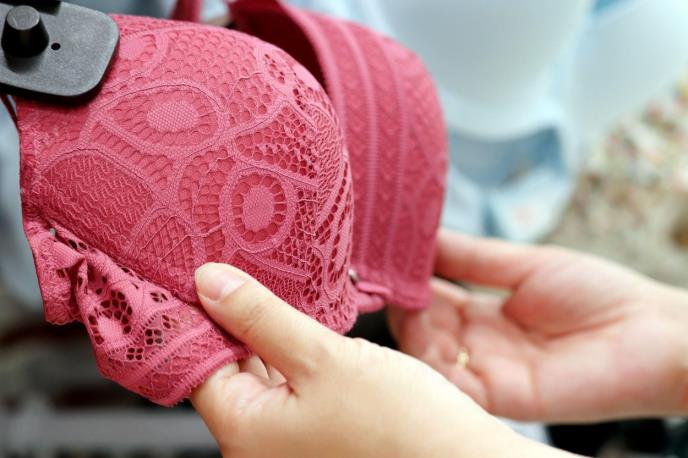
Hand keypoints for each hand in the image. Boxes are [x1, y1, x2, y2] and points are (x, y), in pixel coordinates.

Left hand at [191, 263, 574, 457]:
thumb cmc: (402, 428)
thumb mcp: (324, 358)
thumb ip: (262, 317)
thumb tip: (209, 283)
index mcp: (245, 434)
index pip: (196, 362)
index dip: (194, 313)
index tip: (197, 270)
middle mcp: (259, 447)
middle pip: (226, 367)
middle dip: (232, 316)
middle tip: (237, 264)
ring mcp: (289, 443)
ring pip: (259, 373)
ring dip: (263, 331)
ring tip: (269, 282)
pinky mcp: (317, 433)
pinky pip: (287, 385)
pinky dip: (288, 352)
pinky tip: (299, 320)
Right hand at [389, 229, 687, 421]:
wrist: (652, 332)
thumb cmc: (599, 293)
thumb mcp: (526, 264)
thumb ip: (471, 256)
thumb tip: (422, 235)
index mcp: (482, 313)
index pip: (428, 300)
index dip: (405, 281)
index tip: (382, 257)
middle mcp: (477, 344)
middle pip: (420, 328)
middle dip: (401, 303)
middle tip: (383, 277)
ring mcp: (486, 371)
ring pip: (426, 356)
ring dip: (409, 327)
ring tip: (401, 298)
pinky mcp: (501, 396)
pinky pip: (451, 384)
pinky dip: (428, 362)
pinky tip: (418, 330)